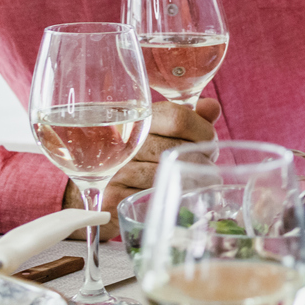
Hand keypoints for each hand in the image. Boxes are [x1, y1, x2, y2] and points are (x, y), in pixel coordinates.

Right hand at [61, 97, 220, 234]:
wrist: (93, 183)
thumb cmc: (137, 153)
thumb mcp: (161, 131)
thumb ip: (187, 118)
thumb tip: (211, 107)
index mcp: (139, 116)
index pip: (179, 117)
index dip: (202, 130)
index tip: (209, 141)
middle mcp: (123, 138)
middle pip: (176, 148)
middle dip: (200, 159)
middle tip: (207, 166)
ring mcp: (115, 167)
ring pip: (165, 174)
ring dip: (189, 181)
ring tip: (195, 181)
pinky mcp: (112, 195)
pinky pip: (151, 196)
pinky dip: (168, 197)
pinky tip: (174, 195)